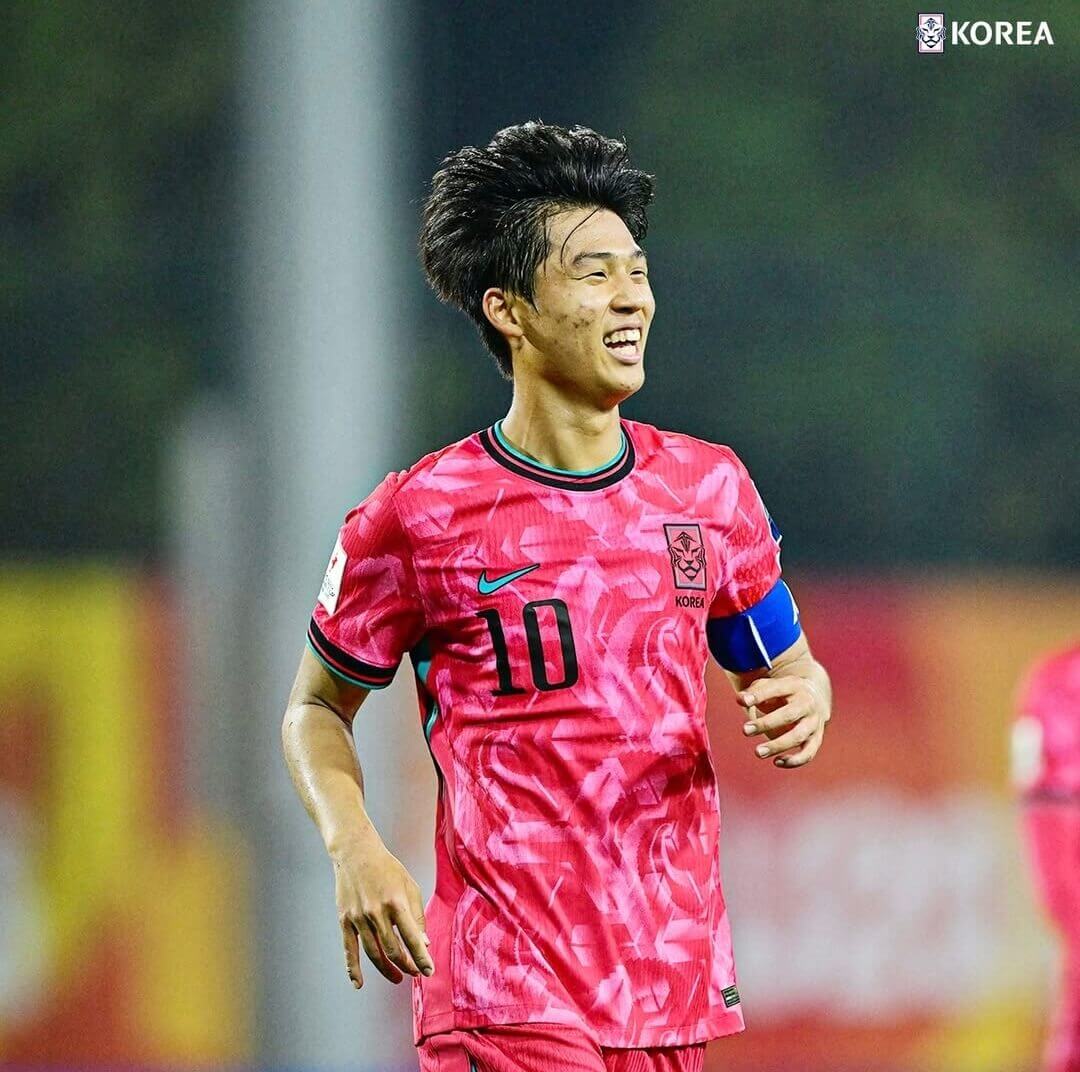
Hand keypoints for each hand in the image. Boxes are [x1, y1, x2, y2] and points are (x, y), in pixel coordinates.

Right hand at [331, 834, 433, 987]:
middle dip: (406, 965)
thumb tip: (423, 943)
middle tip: (414, 973)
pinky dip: (352, 969)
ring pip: (374, 953)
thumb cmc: (387, 868)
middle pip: (393, 950)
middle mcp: (376, 912)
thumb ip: (417, 915)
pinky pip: (349, 949)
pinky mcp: (344, 920)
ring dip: (386, 969)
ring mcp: (358, 917)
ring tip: (397, 978)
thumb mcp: (409, 886)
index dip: (421, 958)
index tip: (428, 971)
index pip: (412, 938)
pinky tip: (358, 984)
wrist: (356, 853)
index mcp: (396, 902)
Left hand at [738, 676, 828, 768]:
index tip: (743, 702)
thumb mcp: (770, 685)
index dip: (759, 695)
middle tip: (745, 730)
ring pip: (798, 736)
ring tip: (757, 752)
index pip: (775, 689)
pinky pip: (808, 753)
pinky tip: (776, 762)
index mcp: (794, 686)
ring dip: (777, 745)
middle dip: (766, 724)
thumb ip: (754, 691)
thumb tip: (741, 700)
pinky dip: (794, 761)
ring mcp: (814, 723)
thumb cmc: (782, 692)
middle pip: (788, 715)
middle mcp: (807, 704)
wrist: (815, 696)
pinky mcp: (816, 739)